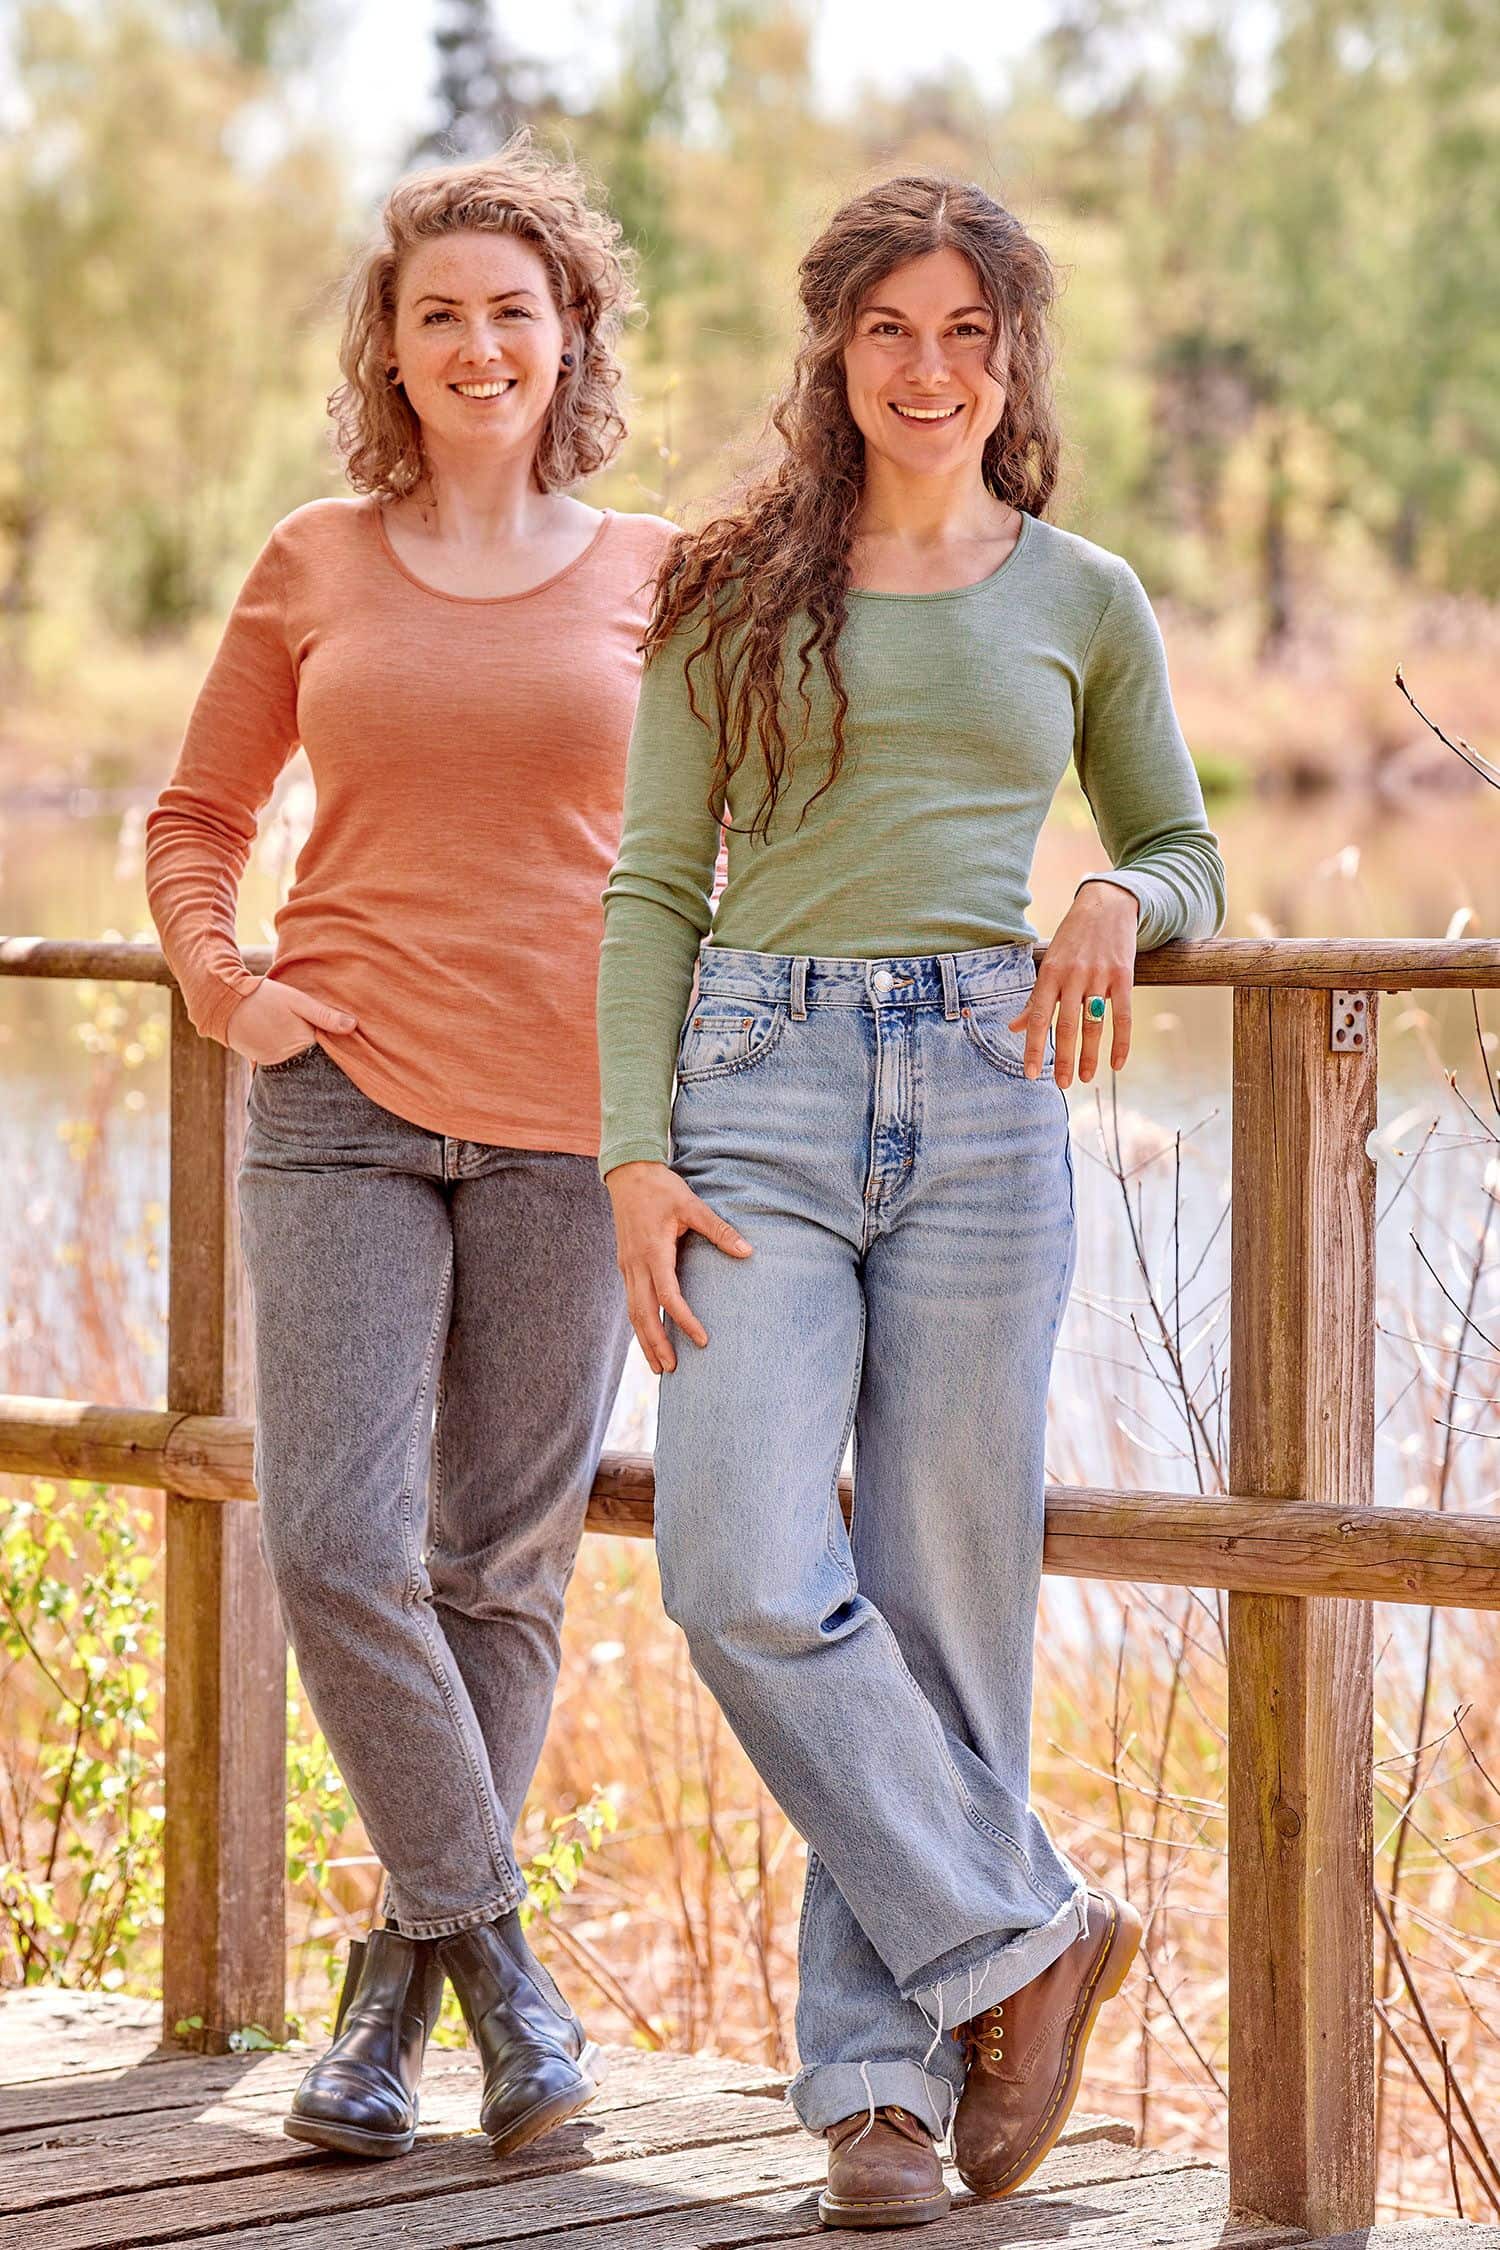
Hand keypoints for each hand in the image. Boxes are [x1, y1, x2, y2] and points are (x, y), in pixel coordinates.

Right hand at [226, 979, 356, 1065]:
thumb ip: (324, 1015)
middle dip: (322, 1064)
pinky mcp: (258, 1062)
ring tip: (316, 1060)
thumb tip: (354, 1026)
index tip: (353, 1056)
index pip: (327, 1058)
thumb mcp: (296, 1000)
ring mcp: (270, 1064)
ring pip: (294, 1069)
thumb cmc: (262, 997)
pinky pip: (277, 1069)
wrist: (222, 1001)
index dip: (339, 1056)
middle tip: (338, 1065)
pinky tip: (292, 1060)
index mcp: (299, 1045)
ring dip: (304, 1065)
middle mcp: (285, 1060)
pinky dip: (285, 1065)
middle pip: (311, 1067)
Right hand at [605, 1160, 751, 1375]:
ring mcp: (627, 1266)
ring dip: (644, 1340)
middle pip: (642, 1314)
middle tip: (672, 1370)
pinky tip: (648, 1336)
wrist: (628, 1173)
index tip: (701, 1339)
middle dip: (656, 1344)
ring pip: (632, 1312)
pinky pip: (630, 1301)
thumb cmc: (661, 1188)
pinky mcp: (625, 1265)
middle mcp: (635, 1265)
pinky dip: (639, 1323)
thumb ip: (719, 1230)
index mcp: (652, 1252)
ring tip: (657, 1366)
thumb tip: (748, 1251)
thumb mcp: (692, 1205)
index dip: (684, 1320)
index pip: (668, 1296)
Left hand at [1009, 880, 1138, 1088]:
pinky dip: (1121, 1042)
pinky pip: (1122, 1015)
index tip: (1032, 1074)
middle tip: (1062, 1084)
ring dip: (1090, 1054)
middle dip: (1063, 1058)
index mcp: (1050, 974)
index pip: (1039, 1017)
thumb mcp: (1049, 962)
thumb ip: (1035, 998)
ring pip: (1093, 1024)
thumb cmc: (1073, 938)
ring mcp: (1099, 976)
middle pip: (1066, 1025)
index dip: (1035, 1048)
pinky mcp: (1123, 976)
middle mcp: (1073, 976)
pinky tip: (1116, 1063)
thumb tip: (1014, 1027)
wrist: (1107, 905)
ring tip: (1086, 1078)